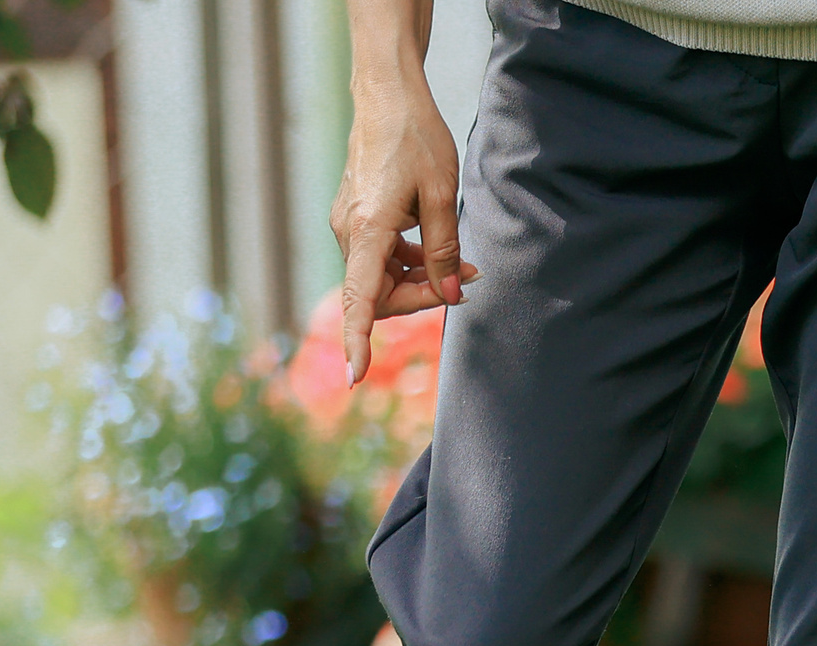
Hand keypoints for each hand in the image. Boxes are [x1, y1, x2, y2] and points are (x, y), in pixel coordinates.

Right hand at [330, 60, 478, 384]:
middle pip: (380, 294)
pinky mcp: (358, 218)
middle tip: (467, 281)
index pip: (359, 299)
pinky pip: (382, 258)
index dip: (358, 341)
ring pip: (383, 278)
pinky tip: (440, 255)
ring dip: (421, 281)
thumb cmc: (416, 139)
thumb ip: (444, 250)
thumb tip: (450, 295)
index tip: (355, 378)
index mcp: (366, 230)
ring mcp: (350, 225)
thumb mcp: (441, 195)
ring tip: (464, 267)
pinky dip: (410, 264)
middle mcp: (349, 231)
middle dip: (423, 298)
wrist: (387, 96)